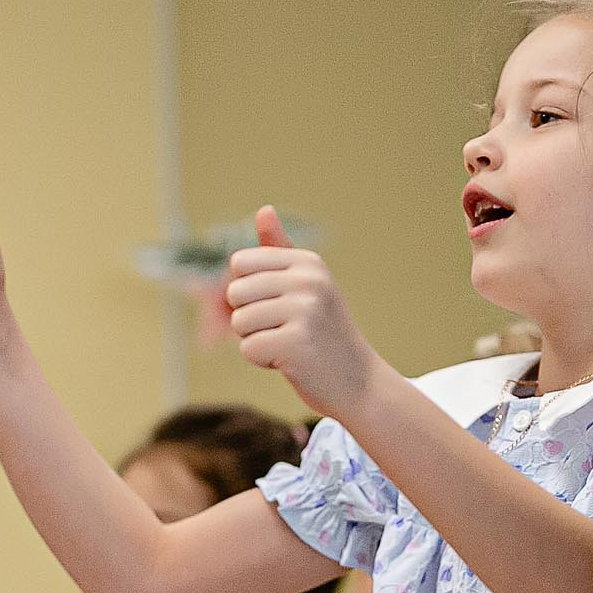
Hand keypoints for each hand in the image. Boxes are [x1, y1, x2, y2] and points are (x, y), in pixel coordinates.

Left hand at [226, 208, 385, 417]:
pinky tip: (291, 362)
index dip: (249, 292)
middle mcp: (309, 281)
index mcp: (308, 262)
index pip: (240, 264)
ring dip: (256, 341)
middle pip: (235, 293)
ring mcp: (305, 311)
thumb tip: (263, 210)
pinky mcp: (296, 344)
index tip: (280, 307)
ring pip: (239, 323)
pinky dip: (263, 362)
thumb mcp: (306, 286)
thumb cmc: (323, 334)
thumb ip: (279, 251)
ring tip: (289, 345)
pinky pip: (249, 349)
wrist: (358, 382)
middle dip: (249, 319)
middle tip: (284, 331)